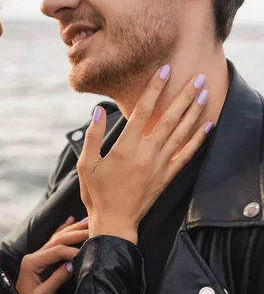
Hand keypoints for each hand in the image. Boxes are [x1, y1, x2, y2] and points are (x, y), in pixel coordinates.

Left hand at [16, 218, 88, 293]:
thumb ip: (57, 279)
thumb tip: (73, 264)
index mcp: (32, 262)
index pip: (56, 251)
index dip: (73, 250)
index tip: (88, 252)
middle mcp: (34, 255)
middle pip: (57, 239)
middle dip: (76, 233)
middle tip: (93, 228)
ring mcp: (37, 255)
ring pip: (57, 237)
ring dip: (73, 229)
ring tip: (87, 220)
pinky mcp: (41, 258)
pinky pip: (54, 241)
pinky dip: (63, 229)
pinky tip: (70, 221)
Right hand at [77, 66, 213, 243]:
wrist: (115, 223)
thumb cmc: (97, 195)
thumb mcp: (86, 165)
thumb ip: (92, 137)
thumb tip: (97, 111)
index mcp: (125, 148)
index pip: (143, 111)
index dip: (154, 88)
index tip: (165, 70)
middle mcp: (146, 154)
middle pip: (169, 118)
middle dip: (184, 95)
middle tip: (197, 77)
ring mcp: (159, 166)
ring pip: (180, 133)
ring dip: (194, 112)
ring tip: (205, 93)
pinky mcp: (166, 177)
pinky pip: (186, 155)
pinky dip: (198, 139)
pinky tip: (207, 125)